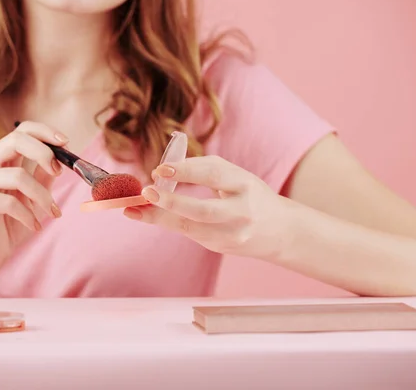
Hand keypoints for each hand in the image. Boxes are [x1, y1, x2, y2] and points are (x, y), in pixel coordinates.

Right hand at [0, 121, 66, 291]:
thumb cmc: (11, 224)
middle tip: (59, 173)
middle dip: (44, 154)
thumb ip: (44, 175)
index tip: (67, 143)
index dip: (45, 132)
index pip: (21, 130)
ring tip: (51, 213)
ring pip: (17, 176)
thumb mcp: (34, 196)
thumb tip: (63, 157)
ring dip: (42, 197)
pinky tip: (34, 226)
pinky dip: (28, 215)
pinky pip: (8, 202)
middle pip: (16, 140)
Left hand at [123, 155, 289, 260]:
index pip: (213, 175)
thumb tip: (163, 172)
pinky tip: (149, 215)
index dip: (186, 171)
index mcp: (245, 185)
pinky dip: (168, 222)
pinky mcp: (221, 247)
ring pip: (190, 227)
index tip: (160, 169)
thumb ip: (206, 171)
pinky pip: (190, 233)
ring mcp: (231, 234)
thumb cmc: (252, 196)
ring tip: (133, 210)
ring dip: (159, 217)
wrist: (282, 232)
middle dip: (171, 202)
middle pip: (202, 210)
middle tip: (146, 192)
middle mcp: (241, 212)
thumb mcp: (237, 178)